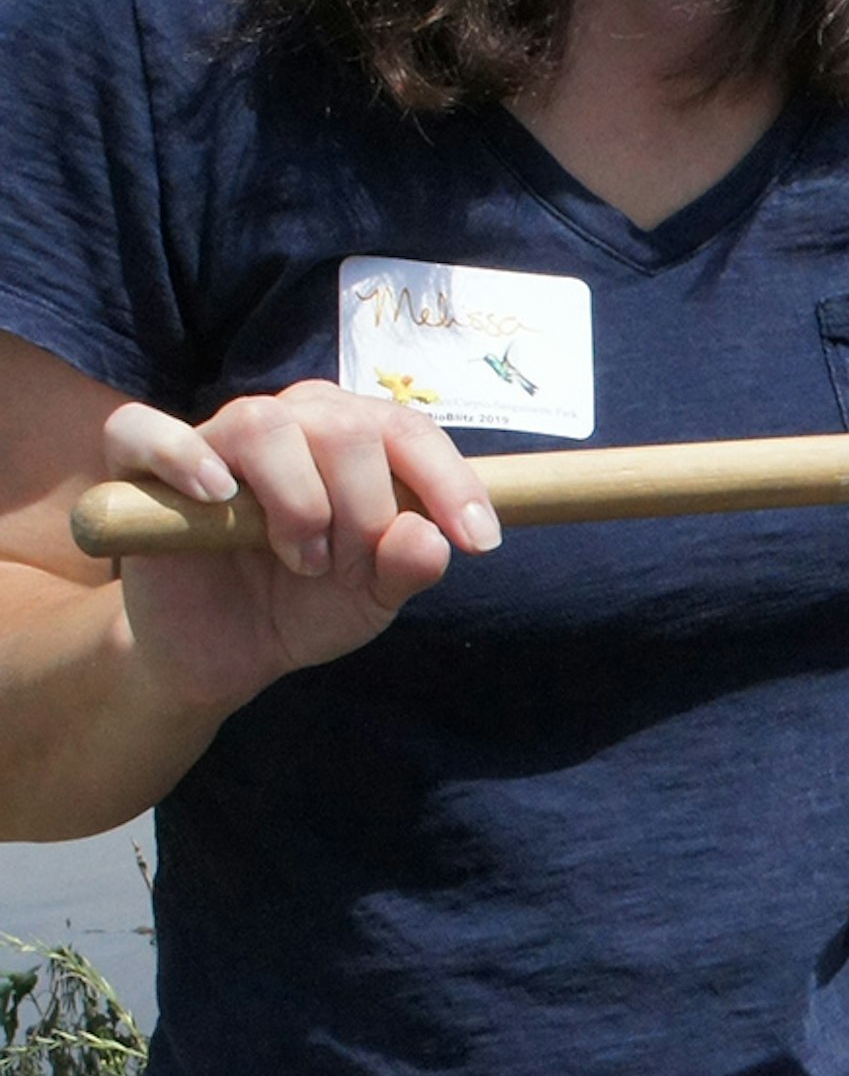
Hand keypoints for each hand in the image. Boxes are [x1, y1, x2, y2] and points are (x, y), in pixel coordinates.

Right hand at [102, 383, 495, 712]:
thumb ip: (406, 568)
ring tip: (301, 559)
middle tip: (345, 567)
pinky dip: (183, 457)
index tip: (481, 542)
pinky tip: (217, 498)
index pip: (409, 431)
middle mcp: (289, 424)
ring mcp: (214, 439)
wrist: (226, 651)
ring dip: (299, 504)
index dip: (450, 482)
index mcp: (351, 441)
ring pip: (266, 426)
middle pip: (346, 429)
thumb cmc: (305, 604)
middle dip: (365, 510)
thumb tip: (430, 538)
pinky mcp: (140, 468)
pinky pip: (146, 431)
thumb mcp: (372, 599)